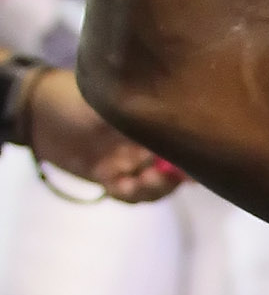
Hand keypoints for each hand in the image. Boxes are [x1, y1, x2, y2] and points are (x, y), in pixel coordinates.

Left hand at [24, 68, 183, 201]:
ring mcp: (131, 162)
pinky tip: (121, 187)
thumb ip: (141, 115)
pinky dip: (130, 194)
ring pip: (155, 185)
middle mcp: (147, 143)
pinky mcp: (112, 178)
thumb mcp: (110, 102)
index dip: (198, 151)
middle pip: (177, 167)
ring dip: (155, 188)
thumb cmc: (73, 100)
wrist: (37, 116)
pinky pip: (130, 194)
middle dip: (179, 175)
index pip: (185, 138)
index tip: (205, 159)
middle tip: (174, 175)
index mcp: (152, 120)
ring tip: (142, 181)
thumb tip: (173, 118)